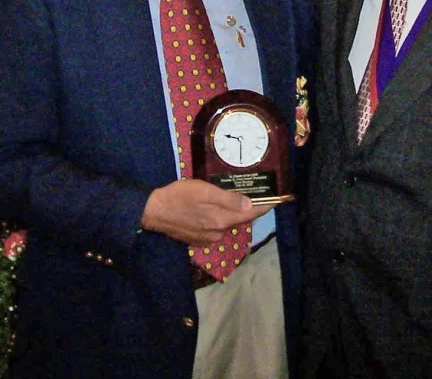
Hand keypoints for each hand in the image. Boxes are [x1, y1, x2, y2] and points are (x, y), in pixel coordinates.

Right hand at [140, 179, 273, 245]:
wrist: (153, 212)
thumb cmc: (179, 196)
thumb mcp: (205, 191)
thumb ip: (228, 199)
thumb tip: (251, 205)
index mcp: (222, 221)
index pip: (251, 215)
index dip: (265, 206)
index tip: (278, 199)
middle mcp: (218, 234)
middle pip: (240, 219)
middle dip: (248, 207)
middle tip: (254, 191)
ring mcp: (207, 238)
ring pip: (227, 223)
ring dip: (232, 212)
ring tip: (233, 196)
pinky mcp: (198, 239)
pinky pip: (215, 227)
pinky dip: (219, 217)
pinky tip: (214, 207)